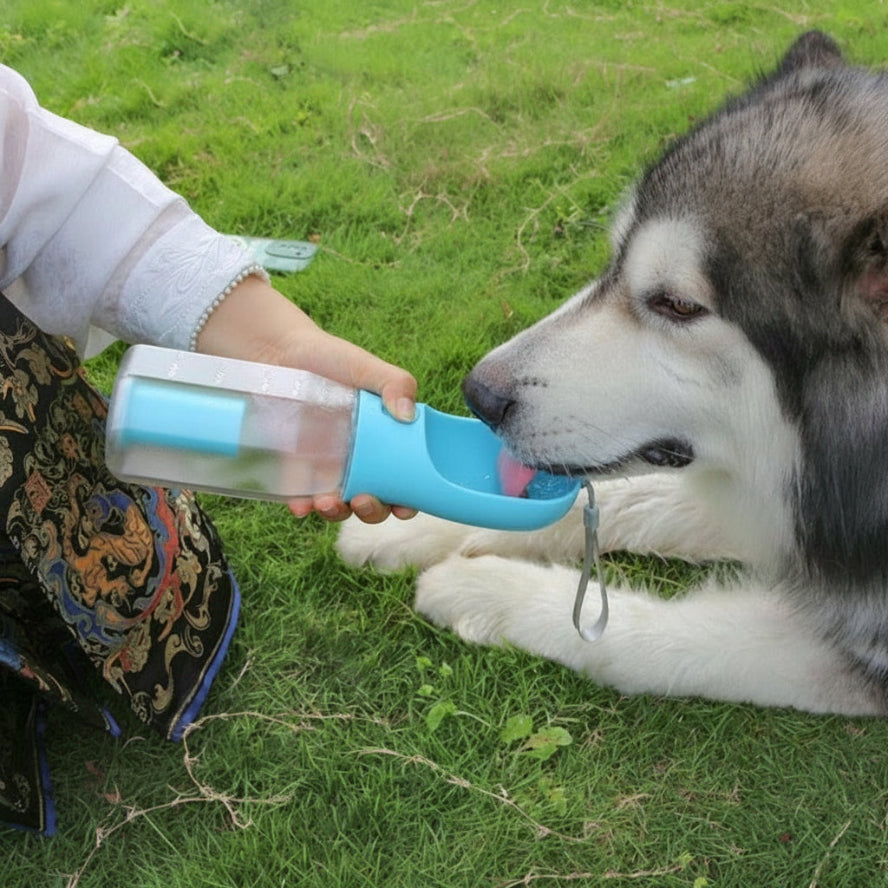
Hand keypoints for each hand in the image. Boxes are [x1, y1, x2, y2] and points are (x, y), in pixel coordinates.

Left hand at [196, 273, 417, 522]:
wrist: (278, 353)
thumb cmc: (329, 358)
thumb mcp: (365, 367)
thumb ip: (395, 384)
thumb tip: (408, 415)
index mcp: (383, 442)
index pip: (403, 481)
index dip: (408, 500)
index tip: (404, 507)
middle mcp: (358, 461)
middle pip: (373, 501)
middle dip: (372, 512)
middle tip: (364, 500)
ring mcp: (326, 467)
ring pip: (339, 505)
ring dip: (337, 513)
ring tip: (328, 502)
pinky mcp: (296, 469)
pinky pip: (301, 497)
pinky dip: (302, 506)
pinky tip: (301, 505)